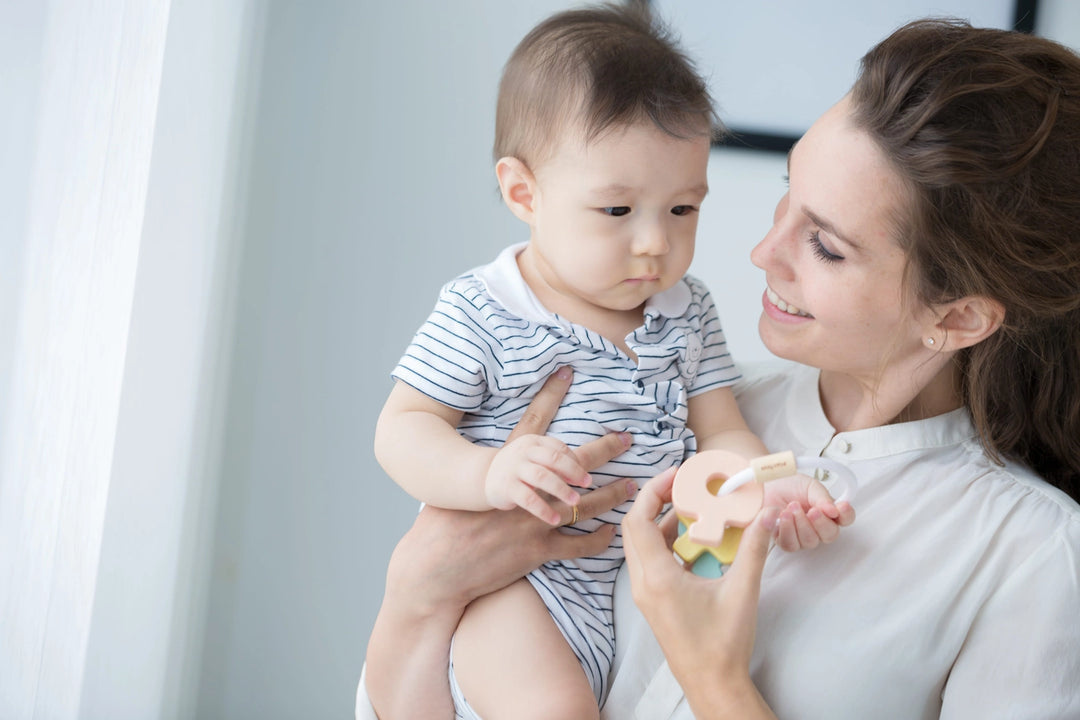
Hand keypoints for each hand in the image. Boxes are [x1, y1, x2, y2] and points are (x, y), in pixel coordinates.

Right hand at [366, 368, 632, 718]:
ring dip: (608, 495)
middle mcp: (523, 487)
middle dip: (602, 449)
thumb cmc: (440, 528)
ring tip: (630, 488)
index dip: (550, 396)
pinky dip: (595, 540)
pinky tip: (610, 534)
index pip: (531, 425)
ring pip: (581, 502)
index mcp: (503, 465)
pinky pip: (574, 543)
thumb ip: (478, 471)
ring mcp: (532, 517)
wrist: (434, 564)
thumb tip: (487, 459)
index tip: (567, 373)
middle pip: (571, 460)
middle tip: (626, 441)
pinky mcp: (535, 548)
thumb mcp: (458, 489)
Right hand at [485, 434, 592, 524]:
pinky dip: (542, 509)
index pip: (559, 448)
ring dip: (561, 489)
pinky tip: (554, 519)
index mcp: (533, 442)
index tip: (586, 478)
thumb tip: (584, 476)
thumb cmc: (519, 470)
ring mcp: (513, 469)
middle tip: (587, 484)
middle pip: (553, 458)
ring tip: (575, 501)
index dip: (575, 462)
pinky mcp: (505, 487)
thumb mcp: (534, 459)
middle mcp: (523, 452)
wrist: (482, 478)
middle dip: (573, 471)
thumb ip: (556, 463)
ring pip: (542, 476)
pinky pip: (527, 498)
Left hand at [623, 470, 778, 718]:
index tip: (677, 474)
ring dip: (662, 521)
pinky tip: (694, 538)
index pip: (639, 520)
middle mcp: (642, 583)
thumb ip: (754, 548)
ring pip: (641, 544)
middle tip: (684, 485)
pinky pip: (651, 561)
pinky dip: (666, 542)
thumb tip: (767, 513)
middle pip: (635, 528)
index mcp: (656, 578)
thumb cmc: (724, 643)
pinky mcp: (653, 601)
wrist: (713, 684)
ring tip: (692, 506)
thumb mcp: (742, 591)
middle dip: (656, 500)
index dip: (654, 490)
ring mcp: (645, 593)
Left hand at [762, 474, 855, 551]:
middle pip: (830, 535)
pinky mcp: (785, 541)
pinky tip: (783, 517)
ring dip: (801, 524)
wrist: (764, 486)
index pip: (846, 518)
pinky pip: (791, 544)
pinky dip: (787, 530)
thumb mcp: (808, 485)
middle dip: (821, 523)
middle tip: (812, 510)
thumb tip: (833, 510)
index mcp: (828, 511)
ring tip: (791, 508)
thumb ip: (822, 497)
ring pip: (810, 542)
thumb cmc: (786, 485)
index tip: (841, 506)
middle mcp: (817, 526)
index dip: (846, 514)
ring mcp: (802, 536)